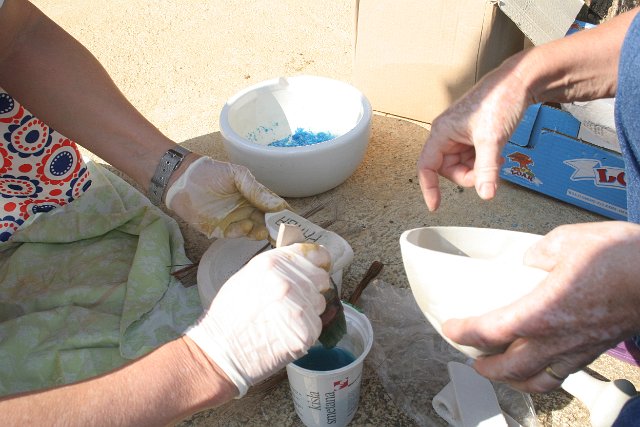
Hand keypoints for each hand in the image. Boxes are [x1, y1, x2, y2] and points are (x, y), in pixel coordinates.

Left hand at [165, 156, 288, 238]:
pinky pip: (235, 234)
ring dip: (261, 232)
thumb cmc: (210, 172)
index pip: (273, 208)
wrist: (182, 178)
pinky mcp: (220, 230)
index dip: (283, 214)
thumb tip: (279, 205)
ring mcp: (234, 221)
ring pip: (254, 231)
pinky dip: (242, 232)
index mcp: (254, 197)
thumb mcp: (238, 176)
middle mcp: (247, 210)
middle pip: (266, 223)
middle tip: (284, 233)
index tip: (293, 221)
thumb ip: (257, 190)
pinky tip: (246, 226)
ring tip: (265, 231)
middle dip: (275, 228)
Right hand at [186, 243, 331, 396]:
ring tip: (284, 319)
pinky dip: (305, 329)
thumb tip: (300, 265)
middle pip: (321, 279)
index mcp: (273, 264)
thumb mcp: (247, 277)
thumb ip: (276, 268)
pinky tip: (285, 333)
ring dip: (308, 309)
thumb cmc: (229, 316)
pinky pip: (316, 325)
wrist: (221, 351)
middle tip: (295, 300)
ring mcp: (300, 307)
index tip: (320, 266)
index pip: (315, 254)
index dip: (318, 261)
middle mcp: (289, 282)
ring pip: (320, 302)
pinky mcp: (306, 331)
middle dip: (312, 287)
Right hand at [417, 58, 533, 210]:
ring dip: (479, 168)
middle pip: (448, 169)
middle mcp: (447, 133)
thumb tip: (485, 194)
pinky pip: (473, 157)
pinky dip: (485, 161)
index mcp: (442, 132)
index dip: (429, 187)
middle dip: (468, 175)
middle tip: (487, 172)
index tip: (435, 206)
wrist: (521, 81)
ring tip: (495, 157)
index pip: (427, 166)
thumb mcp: (492, 140)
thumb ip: (486, 170)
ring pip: (462, 165)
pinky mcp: (473, 134)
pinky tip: (497, 153)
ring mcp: (460, 134)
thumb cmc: (500, 99)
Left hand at [442, 222, 639, 392]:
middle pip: (509, 368)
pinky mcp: (595, 350)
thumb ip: (539, 252)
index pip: (489, 332)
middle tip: (471, 358)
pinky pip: (563, 375)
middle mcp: (556, 339)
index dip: (463, 332)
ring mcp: (577, 349)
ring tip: (501, 372)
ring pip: (537, 381)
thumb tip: (529, 259)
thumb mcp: (568, 240)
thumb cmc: (622, 259)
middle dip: (484, 367)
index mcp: (541, 312)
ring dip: (512, 380)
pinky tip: (540, 367)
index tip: (450, 328)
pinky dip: (543, 378)